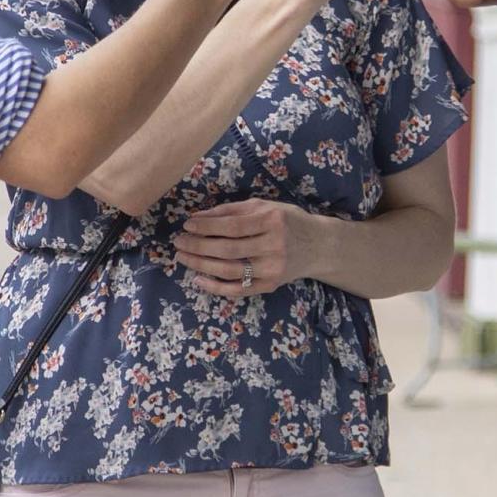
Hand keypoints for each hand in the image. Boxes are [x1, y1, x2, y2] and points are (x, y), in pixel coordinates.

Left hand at [173, 198, 322, 295]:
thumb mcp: (264, 207)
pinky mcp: (270, 286)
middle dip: (198, 246)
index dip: (207, 227)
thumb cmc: (286, 220)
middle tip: (178, 242)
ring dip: (201, 265)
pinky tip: (198, 279)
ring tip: (183, 257)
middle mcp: (274, 246)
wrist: (318, 246)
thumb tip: (198, 217)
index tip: (187, 225)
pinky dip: (215, 286)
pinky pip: (237, 289)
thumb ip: (231, 210)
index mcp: (272, 221)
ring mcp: (272, 269)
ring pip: (230, 270)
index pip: (232, 226)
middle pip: (228, 249)